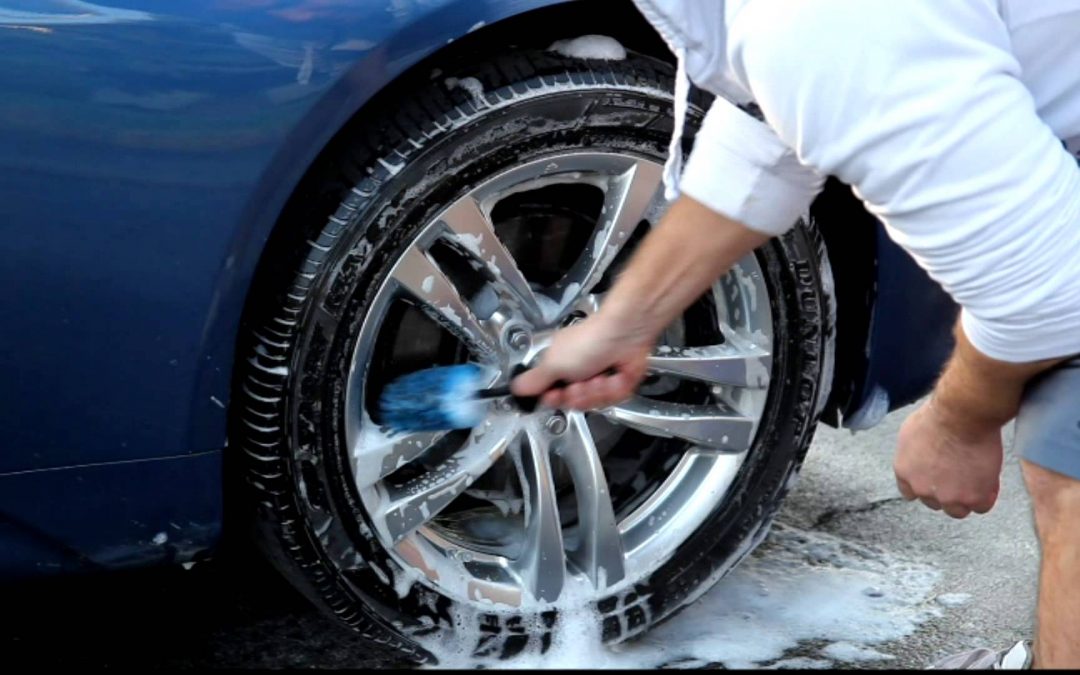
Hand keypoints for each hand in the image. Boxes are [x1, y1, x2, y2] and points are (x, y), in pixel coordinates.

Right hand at [511, 313, 652, 409]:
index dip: (554, 399)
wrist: (625, 334)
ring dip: (597, 391)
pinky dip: (614, 389)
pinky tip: (614, 376)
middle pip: (573, 403)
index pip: (551, 395)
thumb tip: (515, 389)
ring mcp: (599, 379)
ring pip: (594, 403)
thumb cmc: (589, 341)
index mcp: (559, 366)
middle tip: (580, 384)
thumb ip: (534, 380)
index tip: (555, 395)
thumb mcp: (553, 363)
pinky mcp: (618, 383)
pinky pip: (613, 399)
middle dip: (579, 396)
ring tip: (599, 377)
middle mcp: (578, 373)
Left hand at [894, 398, 1003, 518]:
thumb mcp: (911, 432)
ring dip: (966, 498)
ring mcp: (947, 496)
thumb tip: (920, 456)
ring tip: (976, 480)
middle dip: (946, 492)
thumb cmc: (938, 415)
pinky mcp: (972, 498)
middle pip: (934, 503)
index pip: (910, 492)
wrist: (962, 415)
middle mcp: (922, 489)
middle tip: (960, 476)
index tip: (936, 480)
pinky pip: (981, 507)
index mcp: (904, 472)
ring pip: (957, 510)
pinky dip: (986, 496)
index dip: (926, 486)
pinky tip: (989, 481)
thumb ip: (913, 453)